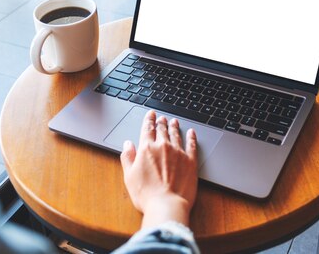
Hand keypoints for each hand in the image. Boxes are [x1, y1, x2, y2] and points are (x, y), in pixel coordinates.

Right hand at [120, 110, 197, 228]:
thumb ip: (128, 157)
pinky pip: (191, 144)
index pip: (147, 128)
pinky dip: (191, 137)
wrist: (166, 205)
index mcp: (147, 149)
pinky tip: (191, 132)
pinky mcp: (190, 161)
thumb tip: (127, 144)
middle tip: (162, 118)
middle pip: (162, 130)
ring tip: (174, 122)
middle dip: (161, 122)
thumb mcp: (129, 176)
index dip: (149, 119)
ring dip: (174, 127)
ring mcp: (178, 153)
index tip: (151, 114)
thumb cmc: (146, 195)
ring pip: (176, 134)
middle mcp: (163, 147)